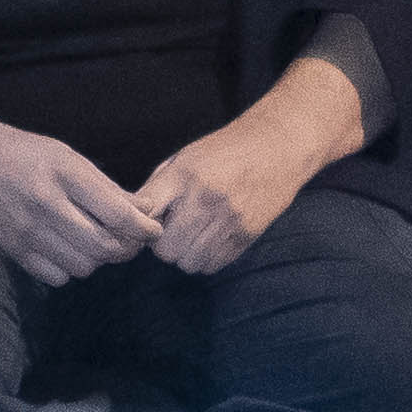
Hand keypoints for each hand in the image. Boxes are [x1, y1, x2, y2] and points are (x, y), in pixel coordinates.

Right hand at [0, 110, 161, 287]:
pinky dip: (71, 269)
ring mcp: (27, 231)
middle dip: (126, 248)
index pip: (116, 214)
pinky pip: (58, 277)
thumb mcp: (69, 158)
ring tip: (98, 242)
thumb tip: (146, 211)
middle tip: (132, 241)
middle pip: (103, 246)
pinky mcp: (14, 250)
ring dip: (99, 259)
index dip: (144, 228)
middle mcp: (45, 205)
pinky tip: (69, 249)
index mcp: (64, 174)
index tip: (153, 229)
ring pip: (84, 266)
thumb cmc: (27, 154)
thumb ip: (107, 188)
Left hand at [132, 90, 348, 276]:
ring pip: (189, 263)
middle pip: (166, 250)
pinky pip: (213, 265)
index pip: (146, 213)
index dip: (139, 224)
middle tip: (173, 231)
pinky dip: (207, 258)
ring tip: (193, 236)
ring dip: (186, 255)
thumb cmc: (225, 151)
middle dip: (164, 245)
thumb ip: (158, 186)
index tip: (146, 223)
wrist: (277, 147)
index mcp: (184, 176)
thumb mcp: (186, 157)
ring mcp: (229, 220)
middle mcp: (205, 199)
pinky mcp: (247, 235)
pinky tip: (212, 239)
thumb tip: (134, 217)